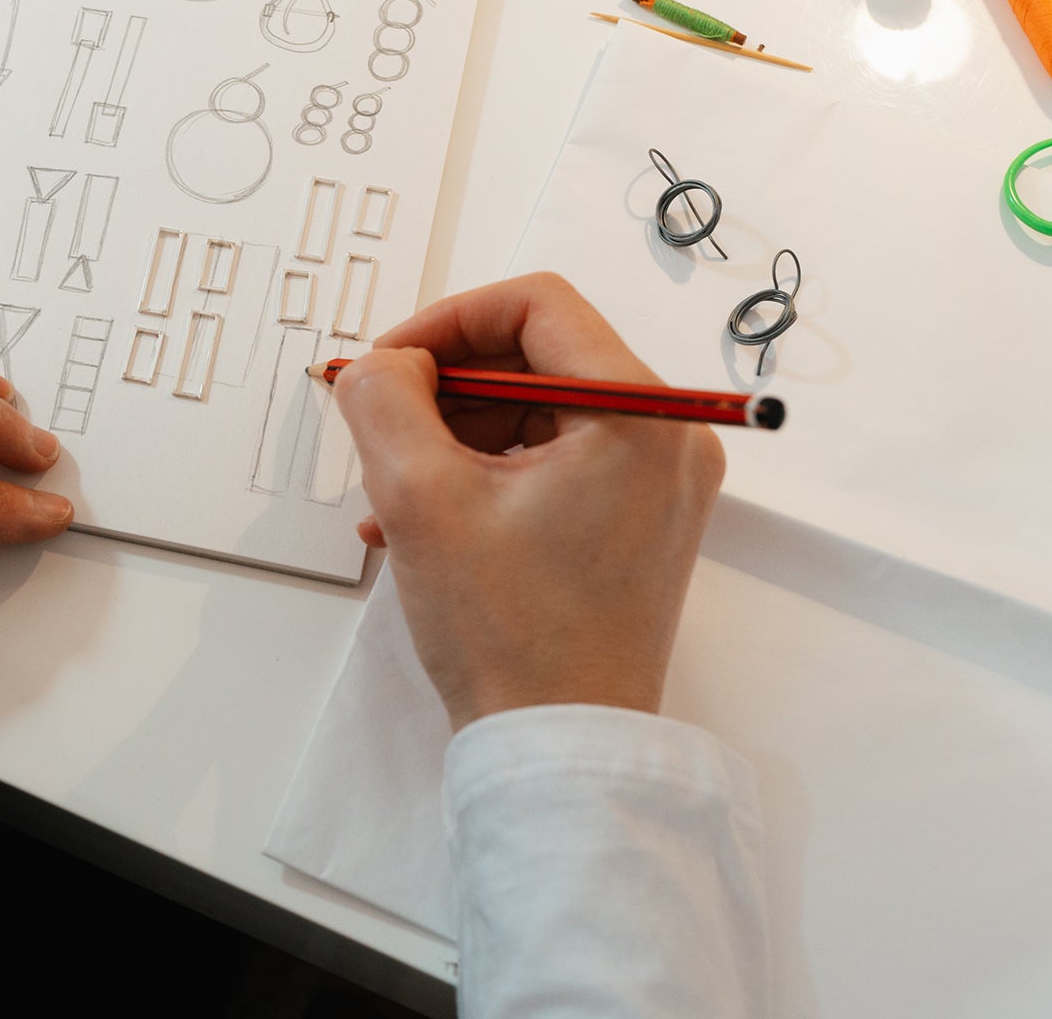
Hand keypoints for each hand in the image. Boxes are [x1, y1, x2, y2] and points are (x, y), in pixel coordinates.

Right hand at [332, 273, 723, 729]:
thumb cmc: (512, 639)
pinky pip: (554, 457)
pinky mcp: (638, 519)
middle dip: (446, 385)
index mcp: (639, 417)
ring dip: (456, 433)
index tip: (390, 364)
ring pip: (538, 408)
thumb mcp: (418, 496)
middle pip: (538, 354)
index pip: (537, 303)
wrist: (560, 748)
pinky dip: (486, 470)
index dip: (447, 321)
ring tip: (394, 494)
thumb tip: (385, 363)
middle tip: (383, 424)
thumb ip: (385, 397)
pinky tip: (425, 518)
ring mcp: (658, 482)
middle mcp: (668, 438)